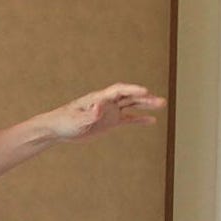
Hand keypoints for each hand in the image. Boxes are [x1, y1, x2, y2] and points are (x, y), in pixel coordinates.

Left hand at [48, 83, 165, 142]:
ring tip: (161, 105)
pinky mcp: (110, 122)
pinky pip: (128, 119)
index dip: (132, 90)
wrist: (58, 129)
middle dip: (145, 98)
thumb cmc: (64, 122)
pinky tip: (152, 120)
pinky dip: (140, 119)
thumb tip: (101, 107)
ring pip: (131, 105)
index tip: (145, 92)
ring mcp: (109, 112)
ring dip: (146, 105)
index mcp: (98, 98)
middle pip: (129, 96)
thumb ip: (90, 114)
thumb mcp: (76, 120)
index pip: (119, 91)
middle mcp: (107, 102)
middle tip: (160, 101)